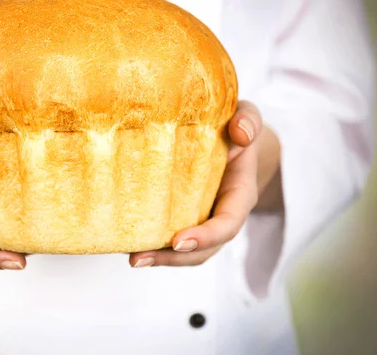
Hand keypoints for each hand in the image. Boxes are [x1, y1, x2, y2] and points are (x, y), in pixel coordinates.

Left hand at [129, 101, 266, 267]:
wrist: (235, 140)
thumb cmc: (237, 128)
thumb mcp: (248, 117)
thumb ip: (248, 120)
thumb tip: (241, 132)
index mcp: (239, 194)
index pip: (228, 224)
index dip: (206, 236)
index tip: (178, 241)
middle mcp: (222, 214)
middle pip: (203, 249)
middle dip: (173, 258)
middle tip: (139, 258)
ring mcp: (203, 220)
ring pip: (187, 252)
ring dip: (160, 259)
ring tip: (132, 259)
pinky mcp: (185, 217)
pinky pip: (172, 239)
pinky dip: (154, 245)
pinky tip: (128, 243)